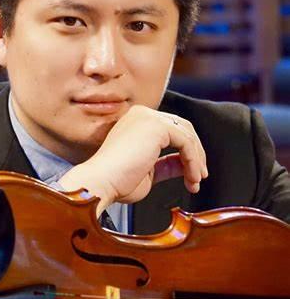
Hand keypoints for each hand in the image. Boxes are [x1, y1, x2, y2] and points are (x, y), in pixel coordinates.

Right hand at [59, 105, 207, 215]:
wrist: (100, 183)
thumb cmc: (115, 182)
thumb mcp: (148, 171)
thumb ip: (166, 164)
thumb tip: (185, 165)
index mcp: (135, 122)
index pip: (170, 130)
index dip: (186, 151)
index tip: (192, 174)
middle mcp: (142, 115)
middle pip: (182, 128)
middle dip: (195, 154)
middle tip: (199, 177)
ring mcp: (148, 118)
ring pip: (187, 135)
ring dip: (196, 161)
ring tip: (195, 182)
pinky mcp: (156, 126)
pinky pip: (186, 142)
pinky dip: (193, 161)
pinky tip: (191, 178)